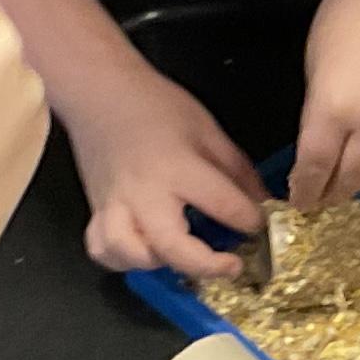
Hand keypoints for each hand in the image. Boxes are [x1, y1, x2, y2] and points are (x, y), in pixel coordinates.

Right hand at [53, 57, 268, 277]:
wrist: (101, 93)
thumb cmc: (155, 106)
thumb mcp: (208, 130)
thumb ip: (237, 171)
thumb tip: (262, 202)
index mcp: (177, 167)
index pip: (222, 205)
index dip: (250, 220)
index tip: (261, 224)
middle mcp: (144, 193)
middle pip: (172, 247)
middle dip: (207, 265)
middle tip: (232, 266)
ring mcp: (115, 206)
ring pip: (131, 255)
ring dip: (160, 263)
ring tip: (182, 257)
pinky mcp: (96, 210)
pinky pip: (102, 248)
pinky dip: (122, 258)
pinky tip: (144, 251)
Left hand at [292, 0, 359, 213]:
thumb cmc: (346, 13)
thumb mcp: (315, 62)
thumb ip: (318, 107)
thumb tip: (320, 137)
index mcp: (336, 108)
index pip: (316, 166)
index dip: (305, 188)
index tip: (297, 201)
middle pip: (352, 175)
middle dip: (332, 193)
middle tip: (319, 202)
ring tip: (344, 185)